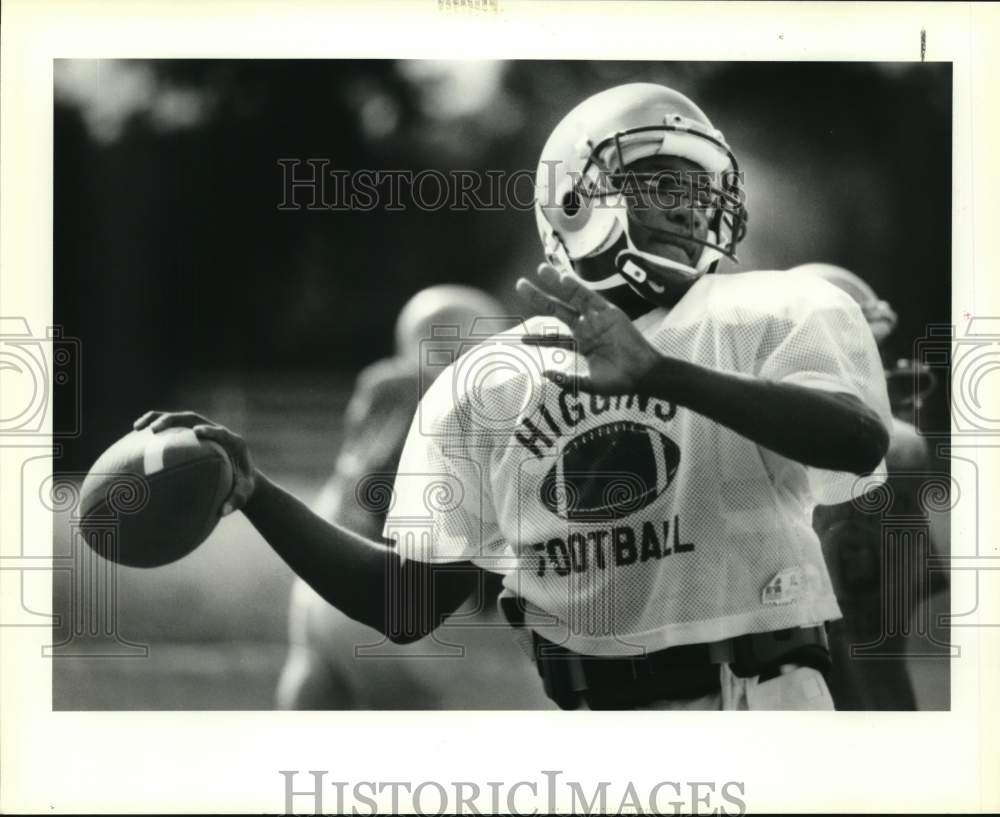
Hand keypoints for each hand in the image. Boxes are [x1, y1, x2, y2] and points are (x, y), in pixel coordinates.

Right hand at [132, 410, 255, 515]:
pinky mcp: (189, 435)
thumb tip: (222, 512)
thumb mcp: (243, 493)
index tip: (197, 432)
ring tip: (137, 428)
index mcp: (232, 442)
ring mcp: (200, 430)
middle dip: (172, 421)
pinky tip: (135, 438)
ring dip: (157, 419)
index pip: (221, 432)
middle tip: (154, 430)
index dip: (210, 430)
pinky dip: (154, 430)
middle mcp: (214, 431)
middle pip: (192, 419)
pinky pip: (171, 429)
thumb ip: (236, 501)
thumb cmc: (241, 484)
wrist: (239, 476)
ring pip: (177, 420)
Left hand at [516, 263, 660, 393]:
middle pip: (557, 309)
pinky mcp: (609, 313)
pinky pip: (591, 298)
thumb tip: (544, 373)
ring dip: (556, 283)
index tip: (521, 339)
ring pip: (572, 297)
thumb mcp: (588, 384)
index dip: (538, 339)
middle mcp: (586, 328)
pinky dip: (577, 288)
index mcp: (580, 345)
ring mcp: (596, 319)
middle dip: (539, 298)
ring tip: (541, 269)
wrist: (642, 374)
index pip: (554, 339)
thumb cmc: (619, 382)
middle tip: (520, 285)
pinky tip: (563, 279)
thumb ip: (567, 379)